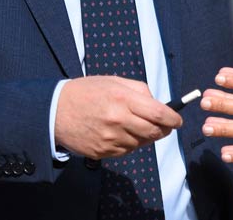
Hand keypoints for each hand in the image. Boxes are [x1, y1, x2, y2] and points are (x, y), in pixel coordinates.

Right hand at [55, 75, 181, 158]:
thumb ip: (140, 90)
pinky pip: (126, 151)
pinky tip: (120, 133)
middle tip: (164, 126)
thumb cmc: (86, 92)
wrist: (55, 111)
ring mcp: (110, 139)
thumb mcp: (114, 81)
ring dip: (144, 136)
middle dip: (164, 130)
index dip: (173, 119)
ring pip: (141, 143)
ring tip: (134, 125)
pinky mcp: (102, 152)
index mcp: (123, 99)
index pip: (159, 114)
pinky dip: (129, 143)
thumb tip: (159, 103)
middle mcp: (118, 120)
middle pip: (154, 132)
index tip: (178, 121)